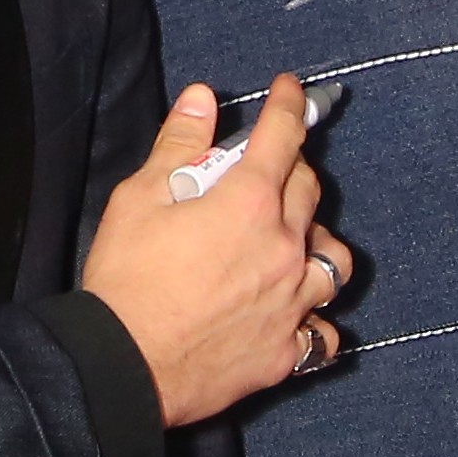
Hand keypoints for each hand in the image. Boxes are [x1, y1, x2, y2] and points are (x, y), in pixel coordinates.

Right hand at [77, 75, 355, 428]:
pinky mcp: (284, 350)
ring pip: (334, 258)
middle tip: (267, 169)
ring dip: (317, 240)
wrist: (123, 365)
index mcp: (249, 203)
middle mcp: (284, 248)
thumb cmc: (126, 280)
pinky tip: (299, 313)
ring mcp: (291, 302)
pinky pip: (323, 331)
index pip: (282, 137)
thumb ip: (179, 146)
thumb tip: (202, 98)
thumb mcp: (139, 199)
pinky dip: (316, 317)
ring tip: (293, 241)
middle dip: (293, 169)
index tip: (292, 91)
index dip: (289, 106)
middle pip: (310, 190)